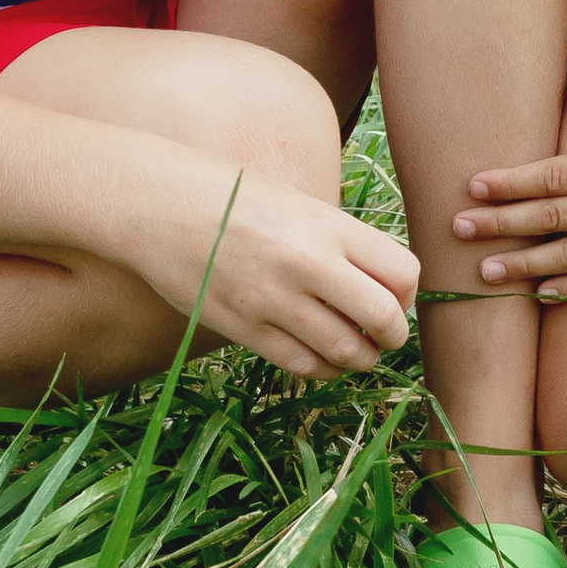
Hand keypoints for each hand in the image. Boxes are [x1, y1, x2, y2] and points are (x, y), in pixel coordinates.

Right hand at [146, 166, 419, 377]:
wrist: (159, 205)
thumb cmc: (234, 198)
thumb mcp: (300, 205)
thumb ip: (342, 242)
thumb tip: (385, 285)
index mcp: (329, 226)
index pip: (402, 273)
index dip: (408, 293)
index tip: (395, 297)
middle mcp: (307, 263)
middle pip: (383, 318)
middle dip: (393, 335)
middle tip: (385, 336)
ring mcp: (273, 299)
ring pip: (345, 351)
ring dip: (360, 359)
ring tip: (355, 351)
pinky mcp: (243, 327)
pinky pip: (301, 365)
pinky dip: (322, 369)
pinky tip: (321, 359)